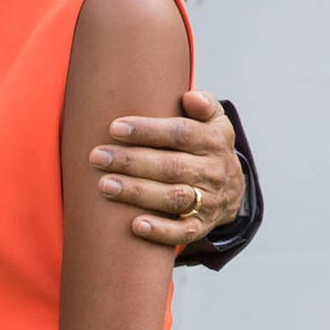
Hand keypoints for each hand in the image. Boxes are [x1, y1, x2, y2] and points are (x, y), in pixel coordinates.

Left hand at [90, 89, 244, 245]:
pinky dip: (161, 231)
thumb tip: (190, 98)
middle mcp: (213, 171)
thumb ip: (203, 104)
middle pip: (171, 166)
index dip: (148, 131)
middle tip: (97, 157)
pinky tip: (135, 225)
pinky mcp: (202, 225)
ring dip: (138, 193)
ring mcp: (209, 200)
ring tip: (104, 185)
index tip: (114, 128)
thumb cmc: (205, 145)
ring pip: (174, 198)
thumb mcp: (213, 120)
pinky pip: (184, 232)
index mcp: (213, 141)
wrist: (232, 188)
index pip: (181, 134)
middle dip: (131, 162)